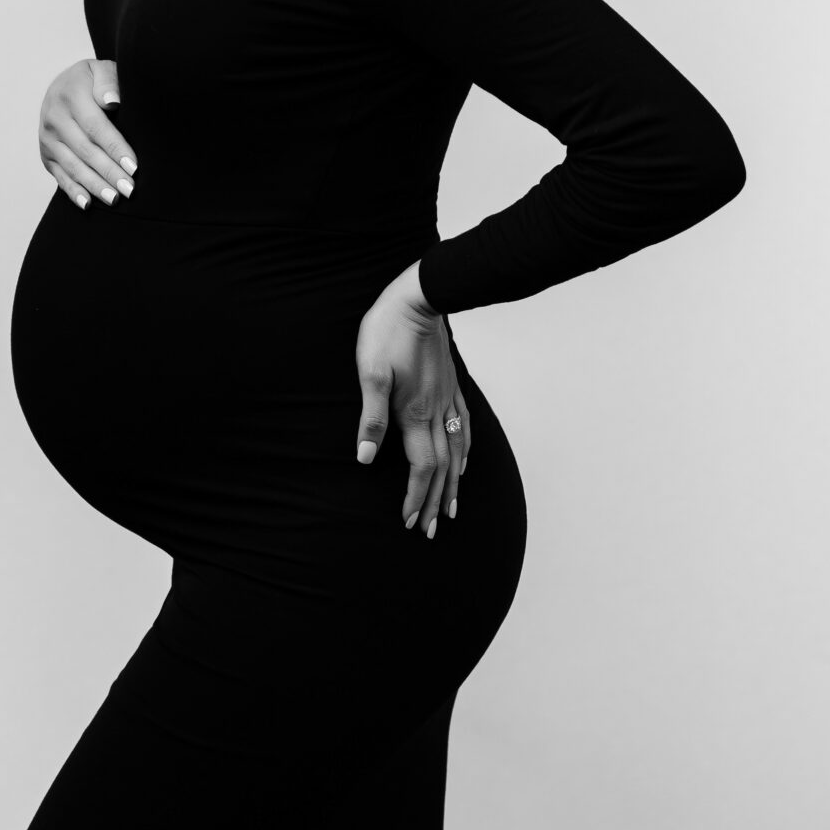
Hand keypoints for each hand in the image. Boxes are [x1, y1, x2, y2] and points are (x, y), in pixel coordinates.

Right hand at [38, 58, 137, 210]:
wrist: (62, 86)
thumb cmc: (91, 80)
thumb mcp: (100, 69)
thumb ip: (108, 81)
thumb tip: (112, 101)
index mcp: (69, 95)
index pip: (95, 127)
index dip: (115, 148)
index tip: (134, 166)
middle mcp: (54, 118)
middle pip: (85, 151)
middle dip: (109, 172)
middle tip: (130, 189)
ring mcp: (47, 138)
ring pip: (73, 166)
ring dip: (95, 185)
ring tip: (115, 199)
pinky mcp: (45, 155)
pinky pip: (60, 176)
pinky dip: (73, 191)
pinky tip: (87, 204)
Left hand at [354, 262, 471, 537]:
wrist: (419, 299)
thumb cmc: (388, 331)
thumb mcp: (370, 373)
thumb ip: (371, 418)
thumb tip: (364, 458)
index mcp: (415, 413)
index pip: (420, 468)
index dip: (414, 497)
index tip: (409, 521)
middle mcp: (436, 412)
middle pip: (441, 468)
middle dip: (433, 502)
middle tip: (429, 530)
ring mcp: (448, 399)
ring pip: (456, 452)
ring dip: (452, 484)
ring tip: (450, 509)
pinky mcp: (451, 386)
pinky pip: (463, 427)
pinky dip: (465, 451)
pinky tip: (464, 461)